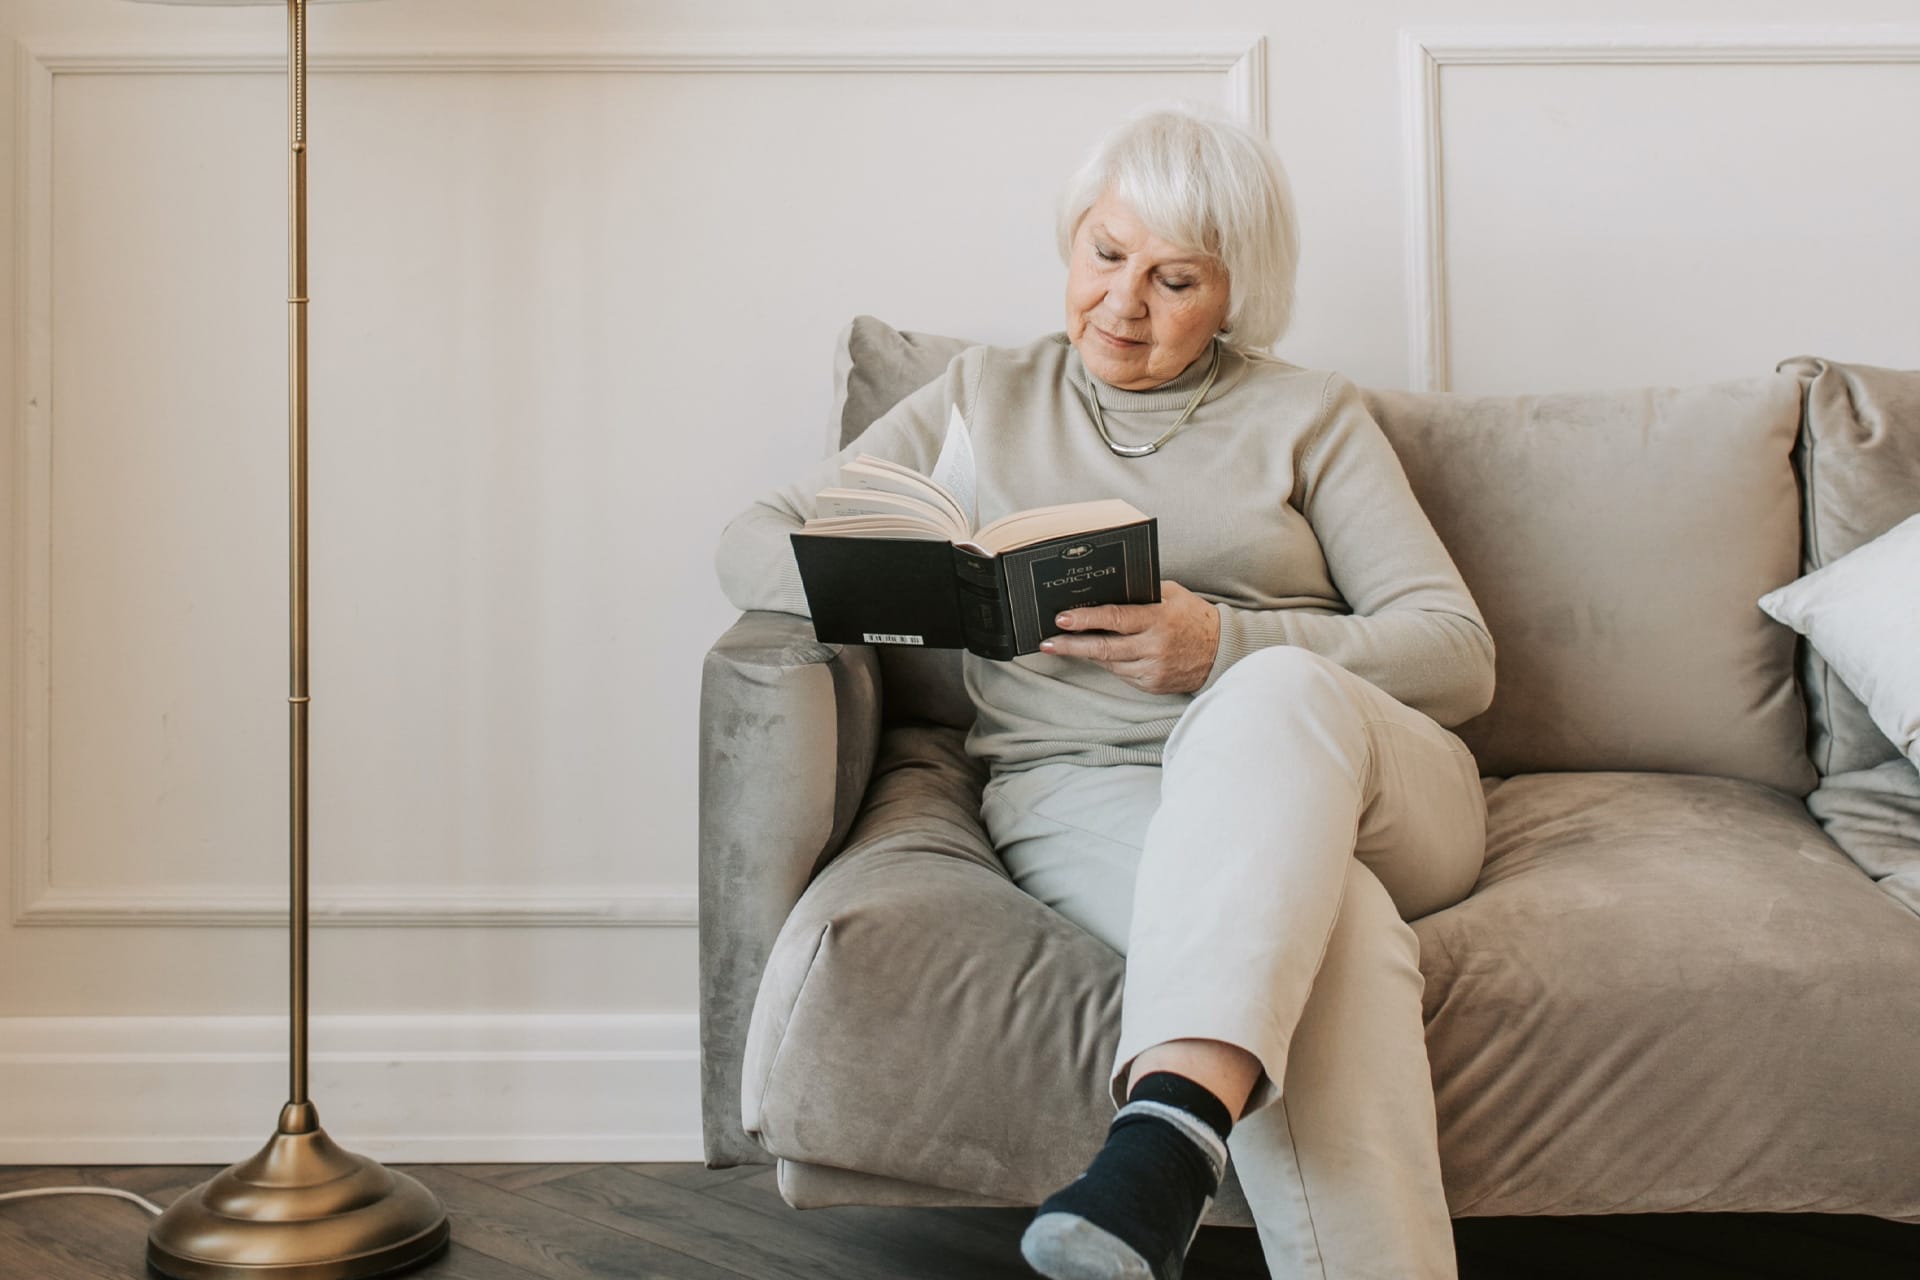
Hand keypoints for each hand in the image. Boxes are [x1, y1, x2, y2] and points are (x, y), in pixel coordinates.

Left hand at [1040, 580, 1220, 694]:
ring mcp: (1153, 669)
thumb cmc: (1192, 616)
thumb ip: (1140, 593)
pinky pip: (1122, 674)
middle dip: (1071, 645)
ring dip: (1087, 654)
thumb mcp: (1171, 594)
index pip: (1115, 618)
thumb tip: (1103, 591)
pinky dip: (1109, 664)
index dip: (1085, 619)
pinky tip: (1097, 655)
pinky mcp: (1153, 685)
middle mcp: (1155, 647)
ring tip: (1064, 645)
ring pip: (1109, 664)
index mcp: (1158, 619)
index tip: (1061, 618)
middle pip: (1104, 648)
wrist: (1221, 651)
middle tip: (1047, 642)